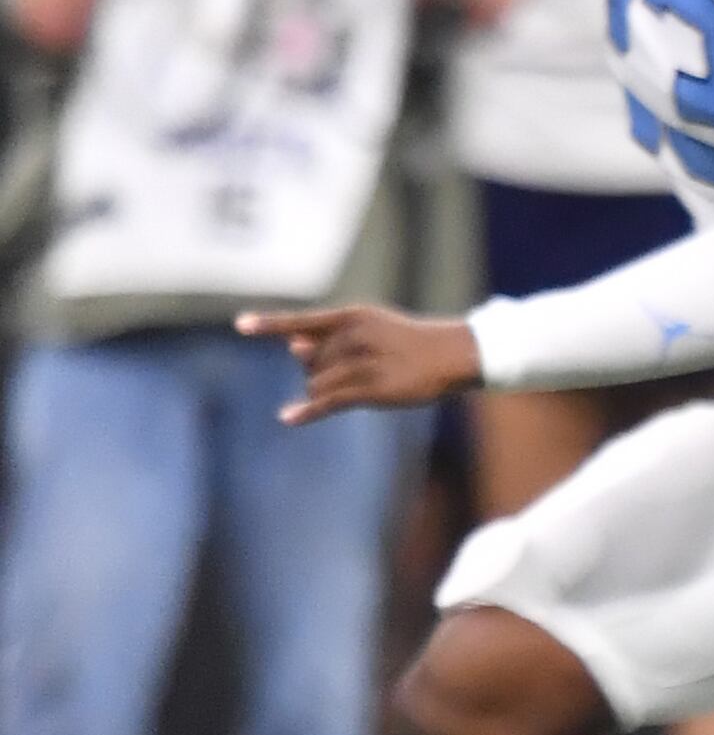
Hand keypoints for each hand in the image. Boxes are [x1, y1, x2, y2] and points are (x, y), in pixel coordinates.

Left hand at [236, 305, 481, 421]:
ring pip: (316, 383)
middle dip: (318, 369)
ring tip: (359, 385)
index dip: (271, 324)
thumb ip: (331, 336)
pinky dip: (307, 411)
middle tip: (354, 369)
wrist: (451, 354)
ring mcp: (363, 363)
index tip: (240, 326)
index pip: (304, 321)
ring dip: (325, 390)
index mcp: (352, 317)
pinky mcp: (372, 390)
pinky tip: (288, 417)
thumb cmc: (409, 342)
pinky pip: (329, 401)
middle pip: (308, 360)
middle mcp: (354, 337)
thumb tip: (292, 347)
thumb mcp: (371, 328)